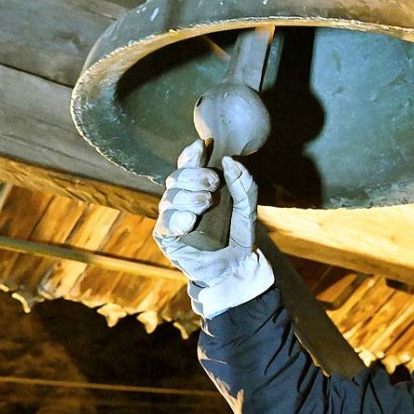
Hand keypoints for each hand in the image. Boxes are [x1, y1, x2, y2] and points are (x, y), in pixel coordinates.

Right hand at [153, 139, 273, 317]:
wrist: (236, 267)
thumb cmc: (239, 236)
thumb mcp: (247, 208)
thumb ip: (243, 184)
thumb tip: (229, 160)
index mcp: (197, 188)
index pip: (187, 166)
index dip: (190, 155)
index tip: (201, 147)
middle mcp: (182, 199)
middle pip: (176, 178)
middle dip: (193, 176)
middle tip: (213, 182)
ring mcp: (172, 217)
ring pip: (170, 197)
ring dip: (188, 196)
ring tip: (206, 202)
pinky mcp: (166, 236)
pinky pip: (165, 222)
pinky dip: (177, 218)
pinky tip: (190, 220)